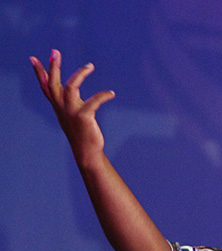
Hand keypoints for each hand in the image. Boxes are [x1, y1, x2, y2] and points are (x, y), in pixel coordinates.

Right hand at [29, 49, 114, 165]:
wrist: (87, 151)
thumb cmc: (80, 131)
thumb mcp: (69, 114)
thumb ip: (66, 100)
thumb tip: (66, 88)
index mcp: (58, 105)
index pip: (45, 86)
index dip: (39, 72)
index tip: (32, 58)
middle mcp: (62, 107)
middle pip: (53, 83)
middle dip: (53, 67)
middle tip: (55, 51)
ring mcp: (71, 112)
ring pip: (71, 87)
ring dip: (80, 74)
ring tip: (90, 66)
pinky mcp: (84, 117)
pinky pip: (94, 101)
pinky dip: (103, 95)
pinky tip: (111, 93)